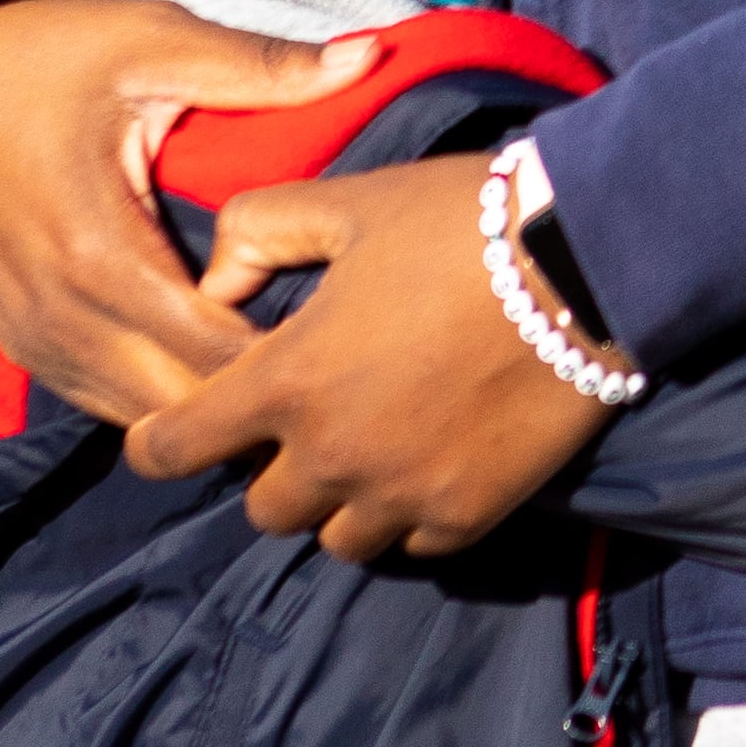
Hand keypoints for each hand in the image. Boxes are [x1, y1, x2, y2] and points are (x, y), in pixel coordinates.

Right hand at [0, 0, 384, 423]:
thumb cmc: (54, 54)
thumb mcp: (157, 45)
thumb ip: (261, 68)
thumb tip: (367, 57)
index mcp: (96, 250)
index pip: (210, 350)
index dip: (285, 354)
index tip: (351, 329)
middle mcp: (57, 314)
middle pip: (178, 403)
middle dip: (253, 394)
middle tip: (332, 359)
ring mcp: (32, 337)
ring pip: (139, 415)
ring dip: (207, 402)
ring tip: (286, 368)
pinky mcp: (21, 341)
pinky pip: (101, 398)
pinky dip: (159, 392)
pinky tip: (215, 363)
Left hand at [125, 156, 625, 559]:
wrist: (586, 261)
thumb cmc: (458, 223)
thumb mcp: (347, 203)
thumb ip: (258, 233)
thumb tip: (215, 285)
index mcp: (286, 383)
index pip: (173, 449)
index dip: (159, 444)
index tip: (169, 437)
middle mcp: (332, 457)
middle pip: (264, 509)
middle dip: (274, 468)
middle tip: (311, 423)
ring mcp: (402, 495)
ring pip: (338, 539)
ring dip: (342, 502)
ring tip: (376, 452)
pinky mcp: (468, 514)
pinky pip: (415, 543)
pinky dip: (411, 513)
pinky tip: (434, 464)